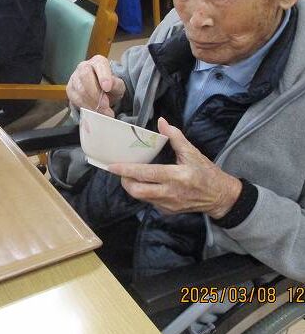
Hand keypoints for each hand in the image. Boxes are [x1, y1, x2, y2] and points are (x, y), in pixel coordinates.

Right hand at [66, 55, 125, 116]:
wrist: (100, 94)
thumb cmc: (109, 87)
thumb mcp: (118, 86)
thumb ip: (116, 84)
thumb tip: (110, 85)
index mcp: (98, 62)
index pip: (99, 64)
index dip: (103, 76)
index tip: (107, 88)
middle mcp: (84, 66)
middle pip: (85, 76)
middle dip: (95, 93)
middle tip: (105, 105)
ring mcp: (74, 77)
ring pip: (80, 89)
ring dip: (92, 103)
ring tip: (102, 112)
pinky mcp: (70, 89)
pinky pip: (75, 98)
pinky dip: (86, 107)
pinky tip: (94, 112)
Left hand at [108, 117, 242, 218]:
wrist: (220, 197)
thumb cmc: (206, 172)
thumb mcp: (192, 152)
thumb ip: (175, 136)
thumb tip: (161, 121)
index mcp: (176, 176)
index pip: (146, 174)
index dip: (127, 170)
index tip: (112, 166)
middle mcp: (170, 193)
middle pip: (137, 191)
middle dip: (125, 181)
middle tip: (121, 171)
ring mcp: (168, 205)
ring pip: (141, 197)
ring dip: (133, 187)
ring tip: (131, 175)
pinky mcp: (167, 211)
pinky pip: (149, 202)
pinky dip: (144, 192)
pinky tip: (146, 184)